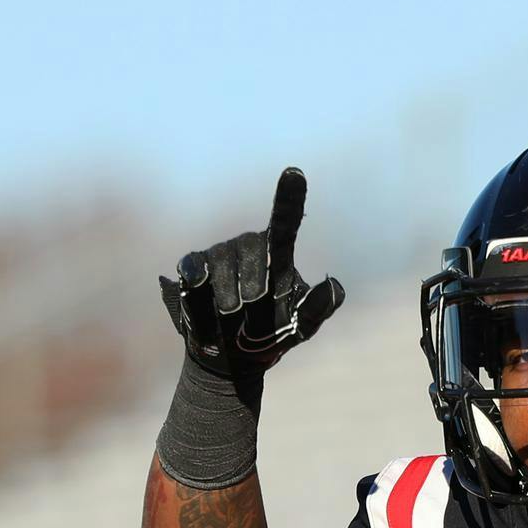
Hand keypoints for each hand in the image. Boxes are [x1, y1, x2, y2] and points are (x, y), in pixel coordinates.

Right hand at [159, 167, 344, 374]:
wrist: (230, 356)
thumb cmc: (271, 336)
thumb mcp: (300, 328)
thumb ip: (318, 308)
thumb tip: (334, 283)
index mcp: (278, 254)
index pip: (286, 220)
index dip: (289, 196)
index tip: (295, 172)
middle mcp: (249, 244)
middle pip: (253, 255)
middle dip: (255, 292)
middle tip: (253, 316)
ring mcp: (219, 251)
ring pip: (223, 267)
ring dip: (229, 300)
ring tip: (231, 318)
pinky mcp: (193, 263)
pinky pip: (195, 272)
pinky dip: (200, 295)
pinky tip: (205, 308)